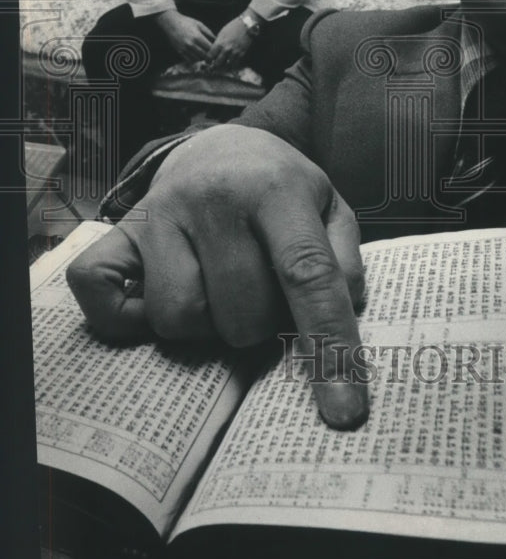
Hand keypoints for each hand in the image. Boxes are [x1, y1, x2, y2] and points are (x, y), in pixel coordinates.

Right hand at [65, 126, 368, 428]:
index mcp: (275, 189)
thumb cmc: (281, 188)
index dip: (330, 345)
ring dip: (209, 326)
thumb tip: (342, 317)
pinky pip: (107, 303)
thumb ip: (344, 260)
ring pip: (181, 320)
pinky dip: (133, 321)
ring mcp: (159, 214)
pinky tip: (166, 293)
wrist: (219, 146)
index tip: (346, 413)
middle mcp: (213, 198)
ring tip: (222, 291)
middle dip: (263, 324)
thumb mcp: (330, 206)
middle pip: (242, 314)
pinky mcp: (118, 233)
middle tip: (264, 292)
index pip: (306, 274)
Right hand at [156, 10, 214, 62]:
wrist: (170, 23)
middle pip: (205, 55)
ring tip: (205, 54)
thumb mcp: (199, 24)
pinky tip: (197, 55)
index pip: (209, 48)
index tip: (217, 49)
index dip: (215, 50)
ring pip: (198, 59)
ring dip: (203, 58)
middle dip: (210, 55)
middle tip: (213, 54)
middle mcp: (191, 44)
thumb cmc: (186, 22)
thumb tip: (217, 40)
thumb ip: (209, 33)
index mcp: (197, 37)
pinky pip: (190, 60)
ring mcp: (185, 49)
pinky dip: (195, 59)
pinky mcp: (180, 52)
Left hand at [206, 16, 252, 70]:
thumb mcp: (222, 34)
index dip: (207, 60)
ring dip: (223, 67)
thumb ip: (217, 43)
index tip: (207, 61)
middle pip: (217, 64)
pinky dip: (232, 66)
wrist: (247, 25)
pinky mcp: (242, 54)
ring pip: (227, 66)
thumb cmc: (233, 27)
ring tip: (221, 67)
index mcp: (220, 43)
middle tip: (212, 68)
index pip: (210, 56)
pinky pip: (235, 64)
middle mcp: (227, 49)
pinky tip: (229, 65)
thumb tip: (213, 52)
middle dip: (214, 67)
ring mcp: (235, 52)